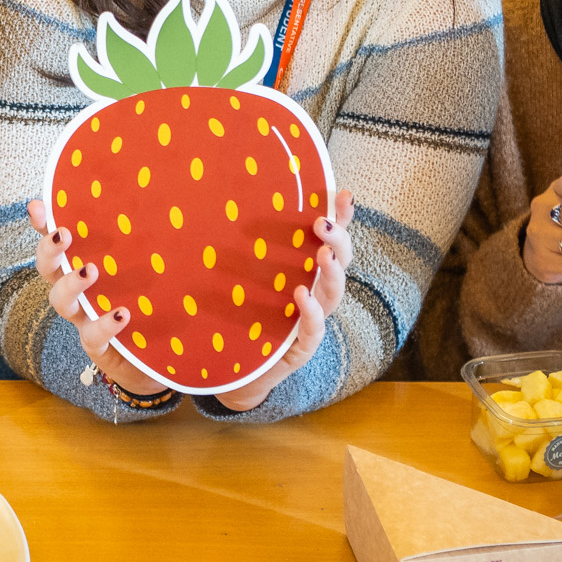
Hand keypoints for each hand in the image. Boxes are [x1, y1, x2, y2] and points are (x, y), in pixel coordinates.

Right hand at [30, 198, 171, 399]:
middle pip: (49, 271)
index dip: (43, 226)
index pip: (59, 245)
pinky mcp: (102, 350)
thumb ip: (151, 243)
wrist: (160, 361)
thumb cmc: (152, 306)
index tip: (37, 206)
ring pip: (62, 304)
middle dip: (50, 252)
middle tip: (64, 235)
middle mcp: (80, 295)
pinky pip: (92, 338)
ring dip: (71, 285)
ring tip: (90, 270)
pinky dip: (104, 325)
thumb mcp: (150, 271)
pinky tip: (122, 314)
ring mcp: (87, 322)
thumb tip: (169, 201)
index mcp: (86, 271)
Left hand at [217, 188, 355, 412]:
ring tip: (322, 254)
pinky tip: (301, 296)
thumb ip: (235, 243)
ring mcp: (309, 322)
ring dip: (332, 273)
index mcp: (303, 270)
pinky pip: (313, 332)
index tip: (343, 193)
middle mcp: (313, 293)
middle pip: (341, 263)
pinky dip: (311, 313)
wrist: (229, 369)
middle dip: (339, 240)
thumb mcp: (236, 273)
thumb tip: (217, 197)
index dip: (341, 217)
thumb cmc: (234, 314)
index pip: (330, 240)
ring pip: (333, 296)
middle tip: (322, 223)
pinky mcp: (299, 349)